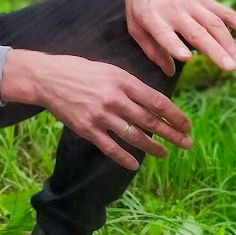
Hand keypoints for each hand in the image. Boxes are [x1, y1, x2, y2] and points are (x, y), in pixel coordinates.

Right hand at [1, 49, 192, 169]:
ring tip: (165, 153)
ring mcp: (101, 116)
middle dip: (172, 134)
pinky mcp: (87, 129)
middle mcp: (115, 99)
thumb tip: (153, 102)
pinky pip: (110, 147)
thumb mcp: (110, 70)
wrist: (48, 78)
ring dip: (152, 147)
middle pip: (150, 121)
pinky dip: (124, 157)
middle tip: (187, 143)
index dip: (175, 116)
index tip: (187, 125)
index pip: (157, 102)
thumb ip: (131, 86)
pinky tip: (135, 164)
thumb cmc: (80, 71)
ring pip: (133, 136)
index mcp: (124, 82)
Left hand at [125, 0, 235, 75]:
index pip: (164, 33)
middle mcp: (176, 11)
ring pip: (215, 25)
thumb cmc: (140, 1)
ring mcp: (194, 5)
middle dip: (215, 50)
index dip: (175, 45)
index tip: (187, 57)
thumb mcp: (135, 24)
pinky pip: (226, 13)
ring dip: (230, 44)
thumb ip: (151, 49)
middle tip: (229, 68)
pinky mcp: (206, 1)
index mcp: (153, 17)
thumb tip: (169, 71)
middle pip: (198, 33)